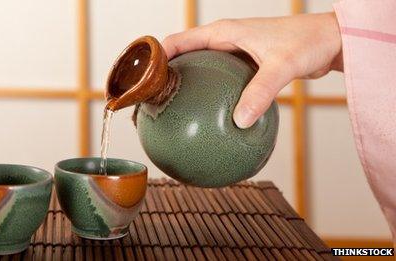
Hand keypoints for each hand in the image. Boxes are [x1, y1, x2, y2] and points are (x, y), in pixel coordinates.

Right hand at [162, 12, 342, 127]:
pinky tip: (209, 118)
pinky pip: (220, 83)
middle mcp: (224, 41)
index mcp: (224, 32)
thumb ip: (259, 92)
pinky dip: (210, 97)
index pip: (179, 41)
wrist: (330, 41)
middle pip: (184, 57)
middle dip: (167, 77)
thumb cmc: (307, 43)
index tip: (143, 81)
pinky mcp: (245, 68)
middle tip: (155, 103)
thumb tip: (239, 122)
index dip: (156, 58)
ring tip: (175, 113)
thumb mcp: (281, 67)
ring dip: (188, 88)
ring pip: (201, 72)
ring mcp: (234, 55)